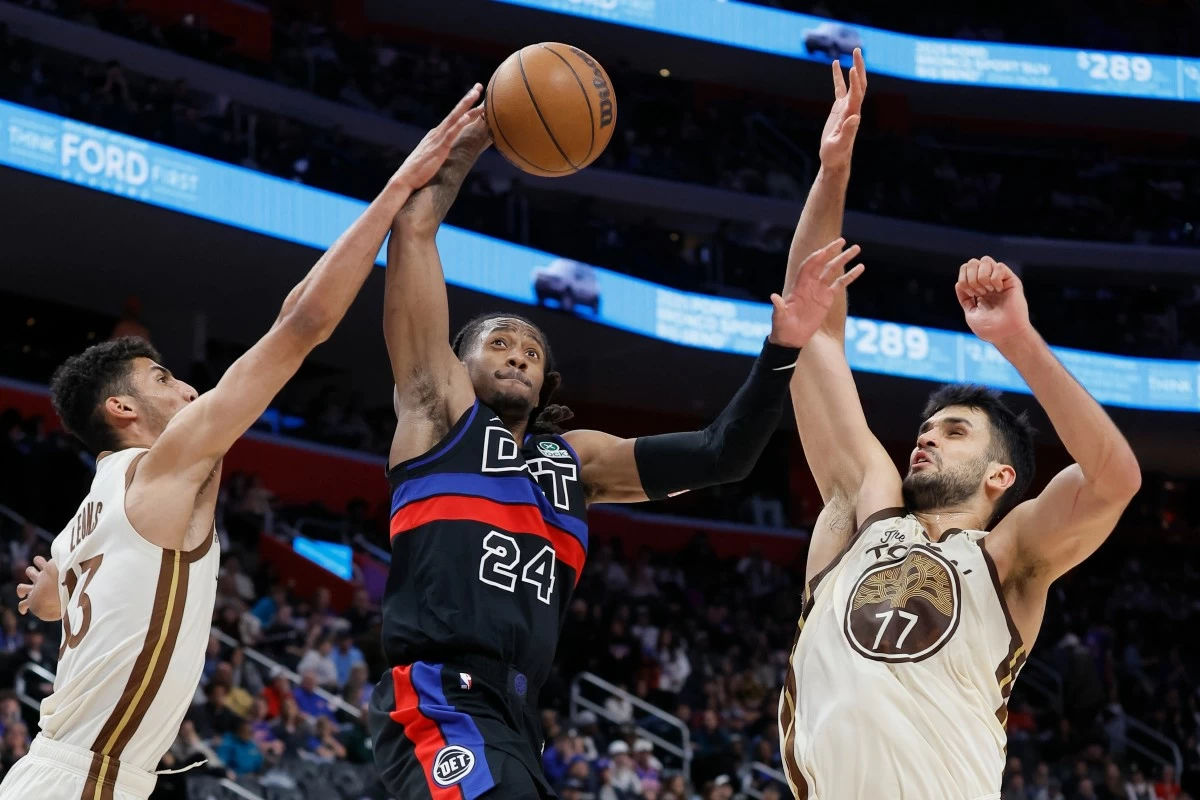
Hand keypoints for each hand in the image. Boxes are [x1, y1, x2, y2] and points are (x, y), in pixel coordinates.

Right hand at [16, 556, 59, 620]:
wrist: (59, 591)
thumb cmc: (58, 606)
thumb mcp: (56, 615)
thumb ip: (56, 615)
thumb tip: (66, 619)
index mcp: (34, 602)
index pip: (22, 605)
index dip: (22, 607)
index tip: (24, 610)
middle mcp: (33, 589)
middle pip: (21, 588)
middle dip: (22, 589)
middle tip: (28, 591)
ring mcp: (39, 578)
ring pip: (29, 572)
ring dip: (31, 571)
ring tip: (37, 572)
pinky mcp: (47, 568)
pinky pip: (39, 561)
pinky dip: (40, 561)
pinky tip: (47, 560)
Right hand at [392, 84, 484, 191]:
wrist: (405, 178)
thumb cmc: (418, 171)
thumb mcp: (432, 156)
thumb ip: (439, 150)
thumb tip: (446, 150)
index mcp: (436, 134)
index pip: (453, 117)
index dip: (464, 106)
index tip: (474, 95)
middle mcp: (437, 132)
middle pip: (456, 112)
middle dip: (468, 98)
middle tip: (479, 86)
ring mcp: (438, 139)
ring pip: (455, 119)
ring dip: (467, 107)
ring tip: (477, 95)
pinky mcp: (439, 149)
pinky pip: (451, 134)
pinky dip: (459, 124)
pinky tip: (467, 117)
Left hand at [768, 238, 864, 347]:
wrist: (791, 337)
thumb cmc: (782, 327)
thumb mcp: (779, 317)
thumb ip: (778, 307)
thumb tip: (774, 297)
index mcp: (798, 286)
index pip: (808, 267)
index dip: (815, 259)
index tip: (824, 251)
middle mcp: (810, 284)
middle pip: (822, 263)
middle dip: (831, 251)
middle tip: (842, 240)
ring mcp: (819, 290)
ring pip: (833, 270)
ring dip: (844, 259)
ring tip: (856, 248)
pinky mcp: (827, 298)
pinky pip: (841, 284)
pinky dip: (850, 276)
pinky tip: (860, 267)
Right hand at [819, 48, 865, 170]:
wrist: (834, 160)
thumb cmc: (836, 155)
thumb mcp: (839, 145)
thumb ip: (847, 131)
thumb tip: (855, 117)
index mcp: (852, 115)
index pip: (856, 94)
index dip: (855, 81)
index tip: (852, 67)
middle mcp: (852, 108)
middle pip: (860, 84)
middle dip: (859, 67)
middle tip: (857, 51)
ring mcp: (846, 107)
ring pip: (852, 84)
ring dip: (854, 68)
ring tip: (853, 53)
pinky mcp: (839, 109)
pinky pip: (840, 89)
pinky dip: (839, 77)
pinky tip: (835, 65)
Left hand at [955, 257, 1031, 344]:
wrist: (1005, 334)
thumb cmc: (989, 329)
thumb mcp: (970, 313)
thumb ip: (964, 298)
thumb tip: (959, 283)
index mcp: (978, 289)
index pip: (965, 269)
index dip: (963, 279)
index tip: (971, 294)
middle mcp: (988, 283)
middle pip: (973, 262)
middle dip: (971, 277)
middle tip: (978, 292)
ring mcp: (999, 280)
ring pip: (985, 260)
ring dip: (982, 276)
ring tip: (988, 290)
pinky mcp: (1011, 281)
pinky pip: (1000, 266)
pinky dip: (994, 277)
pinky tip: (998, 289)